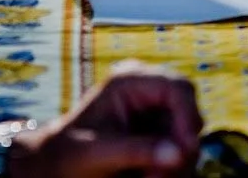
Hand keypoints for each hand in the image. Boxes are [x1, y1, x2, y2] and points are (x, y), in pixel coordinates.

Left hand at [11, 63, 201, 177]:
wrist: (57, 166)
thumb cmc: (69, 154)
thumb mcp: (97, 152)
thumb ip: (136, 150)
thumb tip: (178, 154)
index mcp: (129, 80)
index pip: (177, 88)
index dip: (188, 117)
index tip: (185, 152)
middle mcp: (148, 91)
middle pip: (189, 112)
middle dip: (182, 146)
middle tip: (160, 176)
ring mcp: (156, 112)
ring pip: (189, 135)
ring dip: (176, 163)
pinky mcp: (160, 133)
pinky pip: (181, 151)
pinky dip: (172, 169)